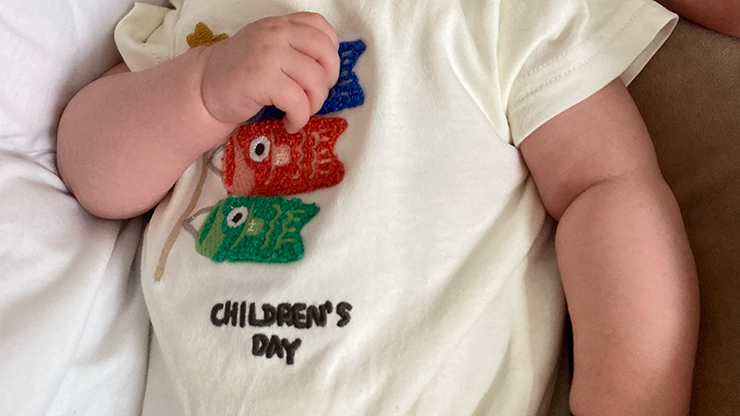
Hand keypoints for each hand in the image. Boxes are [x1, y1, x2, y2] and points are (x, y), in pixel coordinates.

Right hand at [200, 12, 340, 131]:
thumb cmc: (240, 73)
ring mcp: (268, 54)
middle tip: (315, 97)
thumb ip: (293, 47)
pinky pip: (298, 101)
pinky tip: (290, 123)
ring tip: (301, 113)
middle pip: (325, 53)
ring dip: (314, 104)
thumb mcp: (267, 47)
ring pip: (315, 79)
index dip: (331, 54)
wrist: (204, 87)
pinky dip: (300, 118)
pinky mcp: (262, 79)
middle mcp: (276, 34)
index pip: (321, 28)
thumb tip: (328, 68)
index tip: (322, 73)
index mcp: (280, 25)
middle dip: (328, 81)